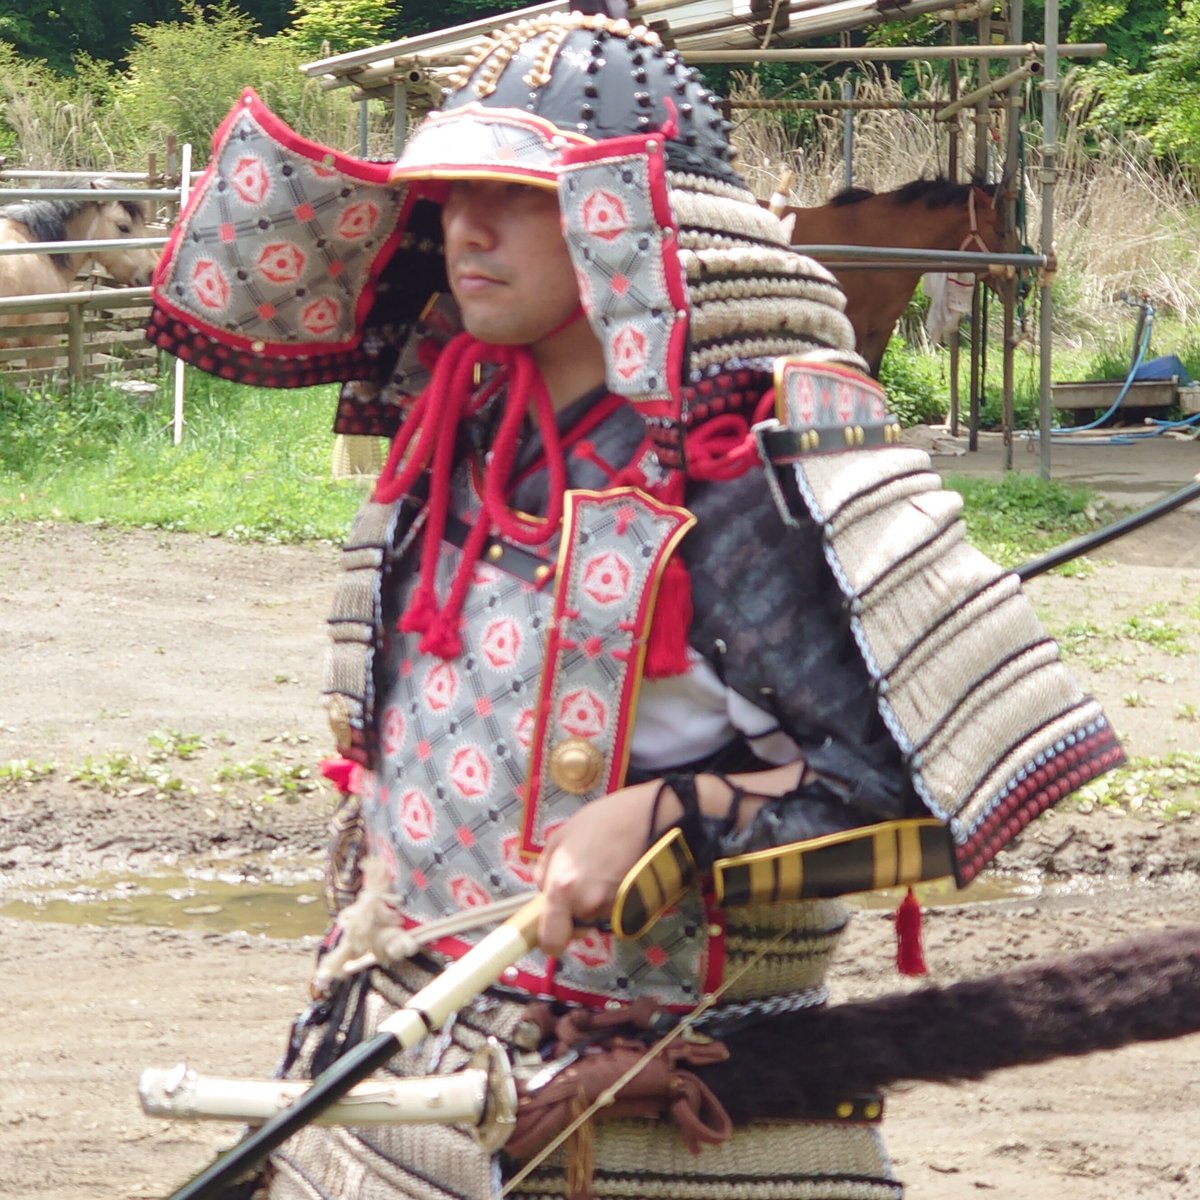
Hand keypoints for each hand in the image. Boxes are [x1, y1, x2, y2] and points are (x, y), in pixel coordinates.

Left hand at [533, 780, 661, 955]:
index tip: (552, 930)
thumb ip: (545, 868)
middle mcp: (587, 905)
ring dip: (596, 900)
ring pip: (596, 916)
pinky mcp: (634, 906)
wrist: (651, 815)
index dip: (550, 941)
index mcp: (562, 889)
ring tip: (604, 868)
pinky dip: (614, 896)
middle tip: (583, 881)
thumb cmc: (605, 819)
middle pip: (575, 926)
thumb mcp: (562, 834)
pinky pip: (614, 909)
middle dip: (575, 910)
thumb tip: (543, 890)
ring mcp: (613, 907)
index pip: (552, 941)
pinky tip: (618, 872)